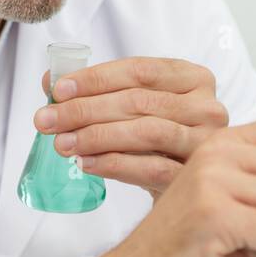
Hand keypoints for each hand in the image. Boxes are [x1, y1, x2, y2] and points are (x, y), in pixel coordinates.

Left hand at [34, 57, 227, 197]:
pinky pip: (152, 168)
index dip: (95, 79)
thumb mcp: (133, 109)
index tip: (57, 90)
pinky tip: (86, 164)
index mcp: (193, 78)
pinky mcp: (197, 175)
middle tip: (47, 120)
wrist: (187, 186)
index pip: (139, 70)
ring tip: (63, 144)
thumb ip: (97, 91)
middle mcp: (208, 106)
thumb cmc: (157, 140)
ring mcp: (207, 142)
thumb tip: (50, 81)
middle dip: (85, 110)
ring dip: (97, 137)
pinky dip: (114, 164)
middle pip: (138, 101)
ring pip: (147, 132)